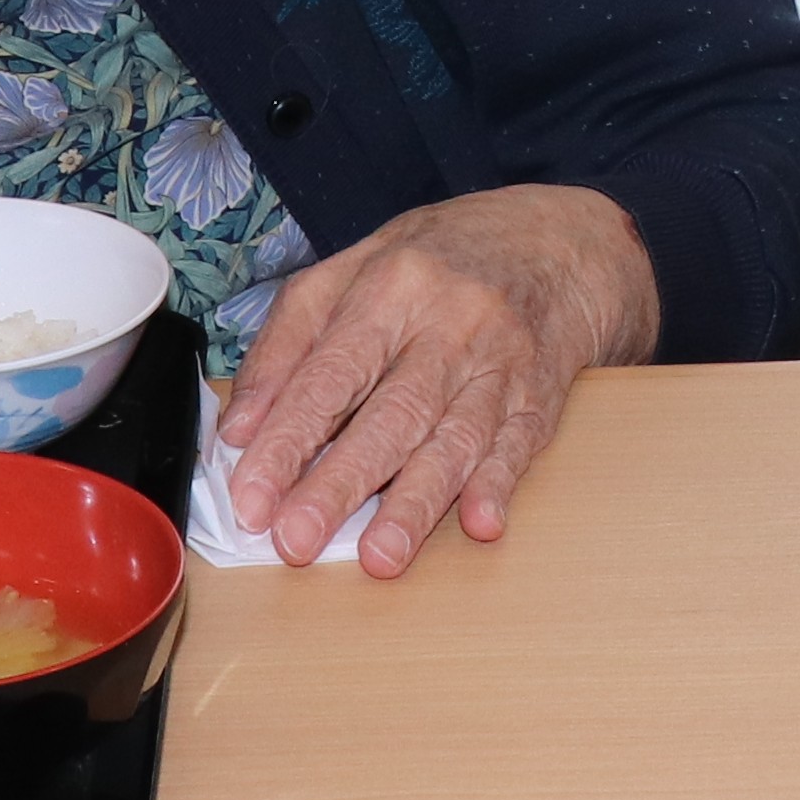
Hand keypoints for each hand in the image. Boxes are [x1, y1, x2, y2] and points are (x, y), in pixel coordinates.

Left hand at [214, 184, 658, 574]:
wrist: (560, 242)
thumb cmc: (438, 261)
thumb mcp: (351, 271)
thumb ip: (287, 343)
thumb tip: (239, 427)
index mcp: (391, 285)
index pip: (331, 372)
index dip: (288, 438)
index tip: (252, 497)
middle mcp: (451, 321)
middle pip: (392, 412)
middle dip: (341, 482)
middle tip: (296, 539)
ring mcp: (503, 360)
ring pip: (456, 438)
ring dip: (417, 502)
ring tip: (380, 556)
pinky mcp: (543, 394)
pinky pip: (520, 444)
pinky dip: (499, 485)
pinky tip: (480, 523)